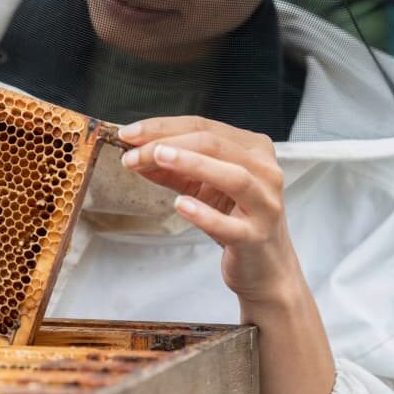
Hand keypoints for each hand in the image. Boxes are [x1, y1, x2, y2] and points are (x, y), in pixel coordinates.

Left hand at [118, 115, 304, 306]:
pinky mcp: (256, 237)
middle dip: (168, 144)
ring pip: (233, 176)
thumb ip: (172, 169)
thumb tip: (135, 154)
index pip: (203, 126)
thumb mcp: (202, 187)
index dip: (163, 127)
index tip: (129, 133)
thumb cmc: (234, 218)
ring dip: (192, 163)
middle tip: (132, 152)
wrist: (265, 266)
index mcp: (252, 149)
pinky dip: (204, 214)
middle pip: (214, 144)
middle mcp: (264, 171)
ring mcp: (264, 205)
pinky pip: (229, 224)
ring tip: (157, 158)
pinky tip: (180, 205)